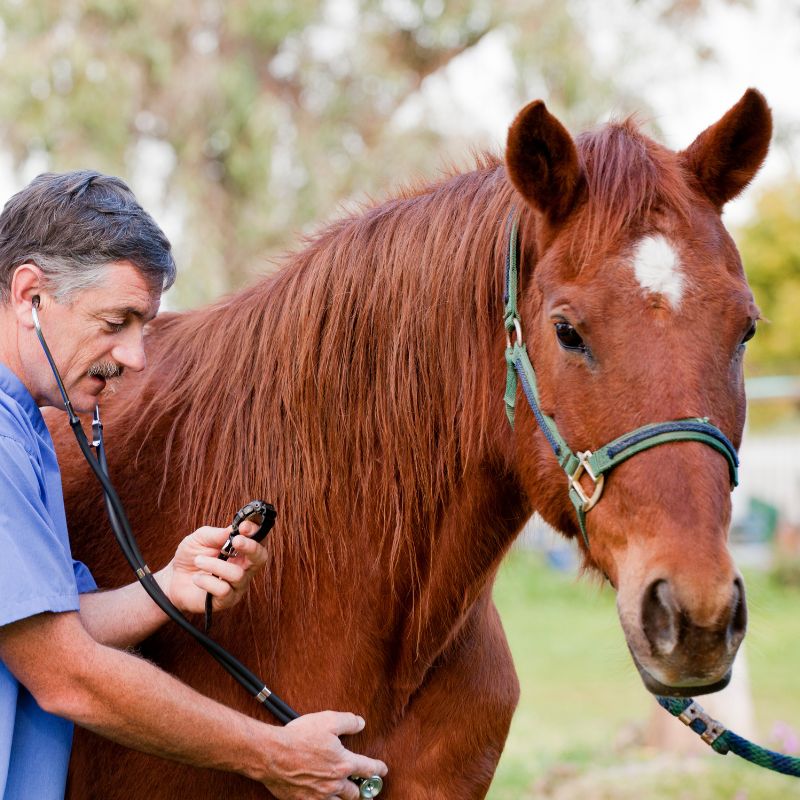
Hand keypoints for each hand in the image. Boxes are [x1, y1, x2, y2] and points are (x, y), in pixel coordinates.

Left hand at [159, 520, 266, 614]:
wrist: (174, 579)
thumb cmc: (191, 556)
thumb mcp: (199, 538)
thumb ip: (216, 534)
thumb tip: (233, 529)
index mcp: (241, 549)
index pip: (259, 539)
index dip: (256, 531)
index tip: (244, 526)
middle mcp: (244, 566)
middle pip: (261, 557)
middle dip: (251, 547)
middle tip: (235, 541)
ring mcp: (237, 584)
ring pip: (237, 574)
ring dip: (215, 565)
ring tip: (198, 560)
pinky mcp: (226, 600)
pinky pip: (224, 590)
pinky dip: (207, 581)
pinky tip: (197, 578)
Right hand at [261, 711, 387, 799]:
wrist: (272, 754)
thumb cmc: (299, 736)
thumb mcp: (328, 720)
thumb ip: (348, 722)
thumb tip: (360, 723)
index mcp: (343, 764)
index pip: (367, 768)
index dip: (378, 768)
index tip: (383, 769)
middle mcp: (334, 783)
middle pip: (355, 793)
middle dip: (362, 790)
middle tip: (365, 789)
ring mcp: (319, 795)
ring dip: (346, 799)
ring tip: (349, 797)